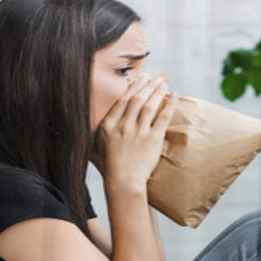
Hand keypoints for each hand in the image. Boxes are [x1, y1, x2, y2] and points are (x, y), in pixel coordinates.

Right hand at [91, 75, 177, 191]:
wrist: (124, 182)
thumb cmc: (110, 168)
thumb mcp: (95, 148)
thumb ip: (94, 134)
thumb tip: (86, 125)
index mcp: (108, 125)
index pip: (122, 101)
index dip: (133, 88)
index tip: (141, 80)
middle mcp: (123, 126)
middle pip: (137, 99)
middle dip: (148, 85)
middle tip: (157, 77)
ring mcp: (138, 132)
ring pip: (149, 105)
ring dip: (158, 91)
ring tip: (164, 82)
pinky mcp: (152, 139)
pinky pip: (163, 117)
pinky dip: (169, 105)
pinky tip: (174, 96)